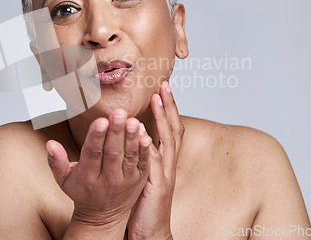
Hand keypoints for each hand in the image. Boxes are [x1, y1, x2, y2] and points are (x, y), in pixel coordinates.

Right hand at [46, 109, 152, 235]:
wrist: (102, 217)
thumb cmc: (81, 192)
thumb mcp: (63, 179)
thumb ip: (56, 161)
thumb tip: (50, 144)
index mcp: (87, 176)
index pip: (92, 154)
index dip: (96, 137)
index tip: (100, 120)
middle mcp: (107, 179)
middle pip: (112, 153)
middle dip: (116, 132)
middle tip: (119, 113)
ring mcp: (125, 180)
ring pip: (129, 157)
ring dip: (131, 138)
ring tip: (132, 120)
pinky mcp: (139, 180)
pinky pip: (143, 164)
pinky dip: (145, 151)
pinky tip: (146, 136)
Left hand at [127, 81, 183, 239]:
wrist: (151, 232)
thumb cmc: (144, 203)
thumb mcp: (146, 174)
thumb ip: (143, 155)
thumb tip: (136, 135)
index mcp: (165, 161)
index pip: (170, 128)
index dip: (168, 108)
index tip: (162, 89)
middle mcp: (169, 164)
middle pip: (174, 129)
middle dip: (169, 106)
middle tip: (163, 85)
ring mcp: (165, 174)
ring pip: (168, 141)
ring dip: (163, 118)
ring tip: (156, 99)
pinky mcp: (158, 186)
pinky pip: (155, 163)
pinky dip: (152, 147)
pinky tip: (145, 134)